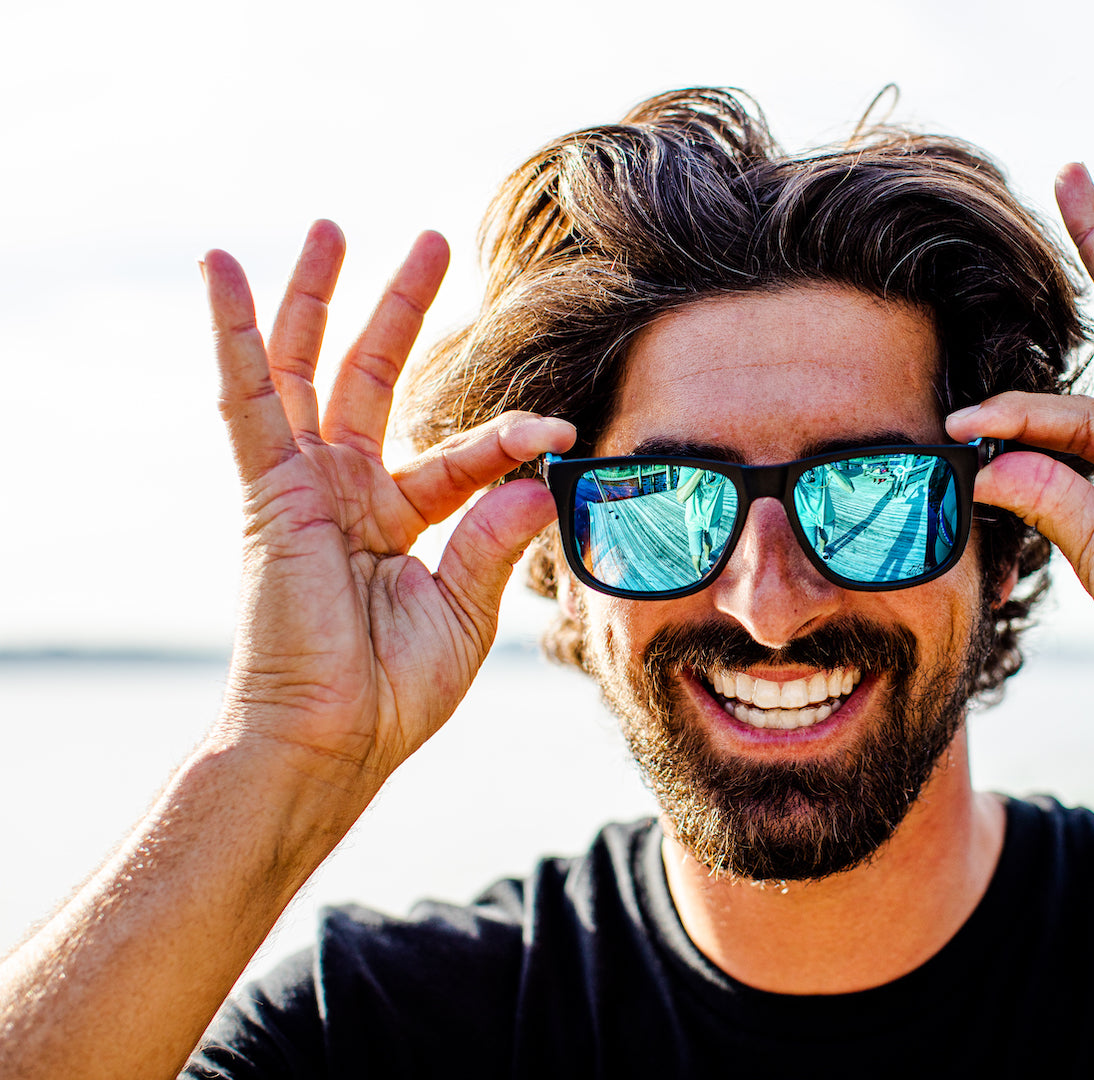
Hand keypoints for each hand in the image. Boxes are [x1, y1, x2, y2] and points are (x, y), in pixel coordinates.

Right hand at [205, 221, 572, 785]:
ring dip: (321, 297)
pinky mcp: (268, 490)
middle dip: (400, 310)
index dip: (508, 435)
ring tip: (333, 226)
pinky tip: (223, 269)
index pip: (461, 455)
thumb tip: (539, 474)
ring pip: (308, 369)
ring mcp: (305, 486)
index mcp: (398, 522)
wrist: (332, 742)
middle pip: (374, 379)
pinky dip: (231, 331)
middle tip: (430, 241)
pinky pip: (244, 397)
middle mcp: (349, 492)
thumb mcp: (465, 610)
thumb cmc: (392, 693)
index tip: (560, 424)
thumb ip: (495, 536)